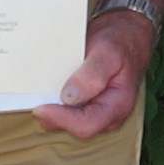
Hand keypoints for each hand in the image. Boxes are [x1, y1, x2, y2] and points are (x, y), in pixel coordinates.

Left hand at [36, 4, 157, 139]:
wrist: (127, 36)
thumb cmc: (120, 42)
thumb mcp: (107, 51)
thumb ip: (92, 74)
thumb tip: (70, 96)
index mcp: (118, 105)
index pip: (86, 125)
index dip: (61, 119)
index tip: (41, 106)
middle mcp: (108, 116)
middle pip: (74, 128)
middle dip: (54, 115)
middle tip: (36, 96)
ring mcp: (98, 114)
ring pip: (68, 123)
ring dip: (53, 110)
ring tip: (43, 90)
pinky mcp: (88, 109)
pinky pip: (67, 114)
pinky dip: (55, 104)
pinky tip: (50, 90)